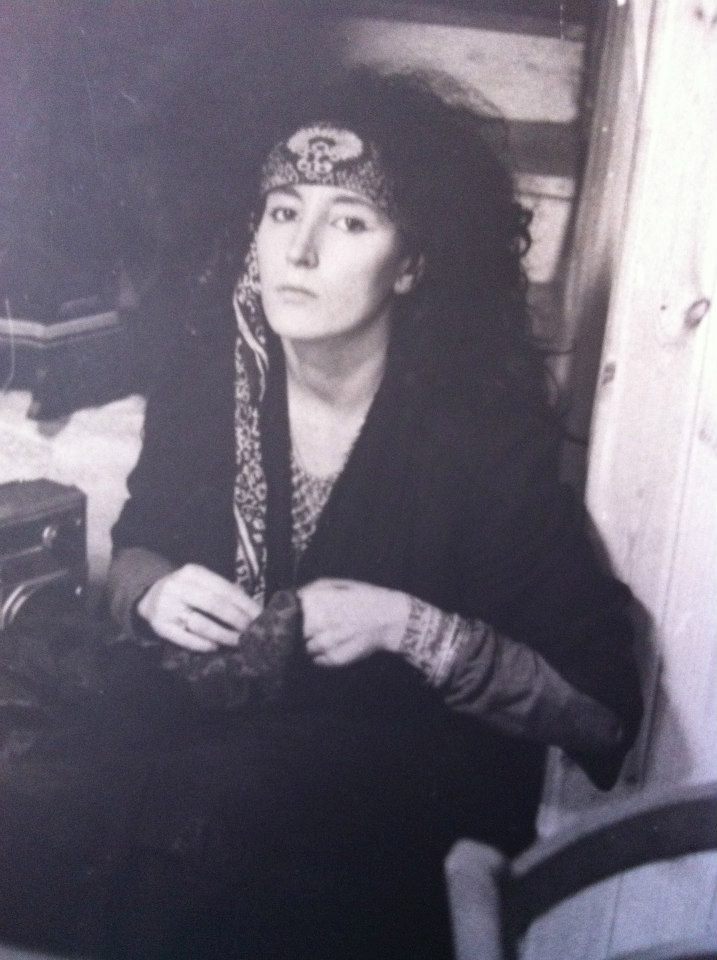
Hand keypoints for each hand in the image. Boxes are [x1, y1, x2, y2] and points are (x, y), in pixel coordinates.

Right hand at [136, 564, 261, 651]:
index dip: (245, 604)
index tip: (260, 616)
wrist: (148, 597)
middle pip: (214, 604)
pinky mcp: (160, 626)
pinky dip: (202, 644)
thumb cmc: (186, 590)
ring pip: (200, 623)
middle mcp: (178, 587)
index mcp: (193, 572)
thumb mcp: (201, 582)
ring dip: (223, 634)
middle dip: (237, 619)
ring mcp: (167, 607)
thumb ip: (223, 590)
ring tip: (239, 641)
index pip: (224, 588)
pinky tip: (215, 647)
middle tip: (253, 631)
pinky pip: (185, 638)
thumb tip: (251, 607)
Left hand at [298, 579, 410, 666]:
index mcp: (320, 601)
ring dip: (312, 645)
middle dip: (303, 631)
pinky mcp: (336, 658)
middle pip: (298, 632)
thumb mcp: (342, 584)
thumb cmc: (366, 598)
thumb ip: (316, 588)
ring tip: (325, 639)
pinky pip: (318, 660)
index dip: (294, 615)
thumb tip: (297, 596)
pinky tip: (330, 649)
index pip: (292, 612)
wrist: (390, 618)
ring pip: (307, 647)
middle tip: (314, 629)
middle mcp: (321, 621)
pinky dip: (320, 657)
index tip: (298, 616)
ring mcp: (328, 641)